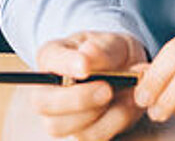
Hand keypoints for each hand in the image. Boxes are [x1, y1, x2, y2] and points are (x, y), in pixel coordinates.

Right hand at [31, 31, 147, 140]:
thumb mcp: (116, 43)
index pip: (49, 59)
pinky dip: (115, 123)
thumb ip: (104, 49)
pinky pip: (92, 137)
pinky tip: (129, 105)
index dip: (65, 65)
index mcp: (52, 55)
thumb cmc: (115, 53)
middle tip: (107, 90)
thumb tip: (87, 54)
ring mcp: (59, 116)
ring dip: (102, 113)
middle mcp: (47, 89)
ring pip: (65, 126)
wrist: (131, 74)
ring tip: (127, 94)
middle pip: (43, 103)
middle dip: (78, 99)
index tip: (84, 67)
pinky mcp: (80, 133)